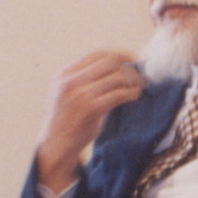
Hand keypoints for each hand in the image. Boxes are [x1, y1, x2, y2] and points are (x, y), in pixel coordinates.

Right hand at [35, 49, 144, 194]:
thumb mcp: (69, 92)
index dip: (119, 54)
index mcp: (65, 74)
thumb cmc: (68, 118)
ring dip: (133, 80)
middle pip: (109, 62)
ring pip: (117, 77)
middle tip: (140, 73)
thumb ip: (87, 79)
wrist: (57, 144)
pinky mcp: (90, 109)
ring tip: (140, 86)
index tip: (133, 60)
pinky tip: (135, 96)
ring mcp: (79, 95)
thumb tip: (120, 67)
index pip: (97, 54)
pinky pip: (119, 94)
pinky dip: (132, 93)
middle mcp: (70, 81)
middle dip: (129, 66)